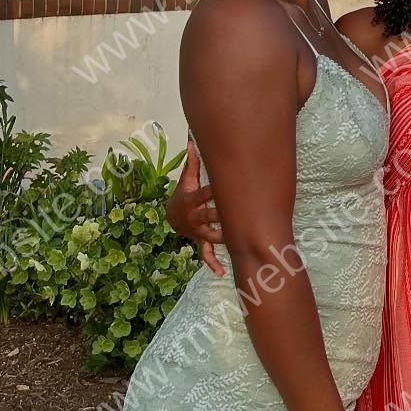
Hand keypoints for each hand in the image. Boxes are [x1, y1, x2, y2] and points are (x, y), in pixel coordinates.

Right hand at [167, 136, 223, 275]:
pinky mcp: (201, 242)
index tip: (225, 186)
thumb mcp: (184, 179)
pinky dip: (213, 263)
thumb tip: (192, 139)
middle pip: (209, 216)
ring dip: (223, 238)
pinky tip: (223, 272)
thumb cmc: (182, 194)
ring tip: (238, 241)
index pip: (203, 194)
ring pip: (211, 236)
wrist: (172, 217)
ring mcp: (198, 232)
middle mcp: (194, 218)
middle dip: (220, 215)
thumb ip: (192, 162)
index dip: (213, 191)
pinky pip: (206, 254)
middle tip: (235, 214)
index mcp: (190, 201)